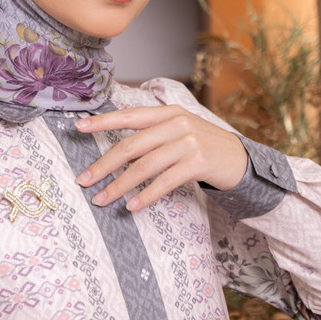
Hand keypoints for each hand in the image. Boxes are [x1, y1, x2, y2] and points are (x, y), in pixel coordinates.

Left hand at [74, 105, 248, 210]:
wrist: (242, 160)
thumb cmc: (204, 147)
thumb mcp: (180, 131)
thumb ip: (153, 135)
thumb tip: (116, 153)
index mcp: (168, 113)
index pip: (129, 116)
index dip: (103, 121)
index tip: (78, 127)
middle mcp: (177, 124)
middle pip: (131, 145)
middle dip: (103, 165)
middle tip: (84, 180)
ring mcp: (189, 142)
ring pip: (144, 166)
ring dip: (119, 186)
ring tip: (102, 199)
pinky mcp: (198, 162)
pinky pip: (164, 182)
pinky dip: (146, 196)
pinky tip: (132, 206)